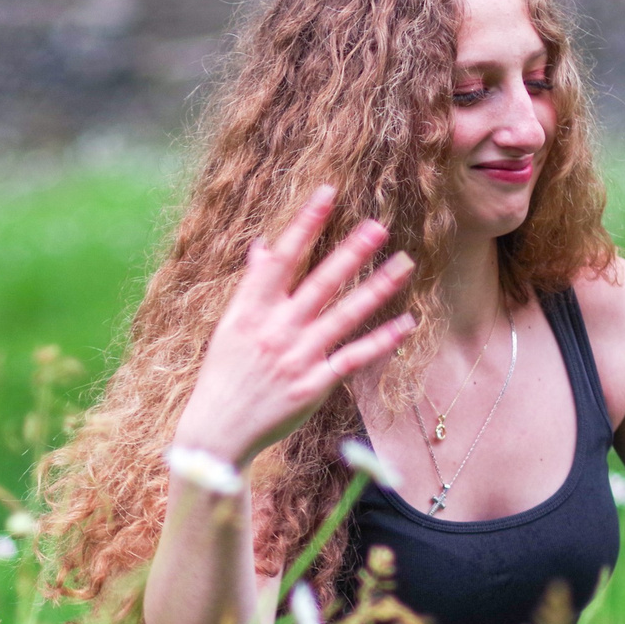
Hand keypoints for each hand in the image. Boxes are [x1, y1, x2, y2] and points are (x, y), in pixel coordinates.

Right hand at [175, 185, 416, 464]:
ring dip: (377, 288)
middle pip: (320, 282)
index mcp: (250, 310)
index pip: (281, 257)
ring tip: (403, 264)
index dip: (305, 223)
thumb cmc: (224, 374)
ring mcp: (296, 358)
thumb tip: (262, 246)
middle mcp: (275, 330)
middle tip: (379, 226)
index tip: (327, 193)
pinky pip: (354, 357)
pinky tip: (406, 322)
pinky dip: (381, 340)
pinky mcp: (313, 386)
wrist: (218, 430)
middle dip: (351, 252)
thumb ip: (252, 286)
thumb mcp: (230, 326)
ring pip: (344, 315)